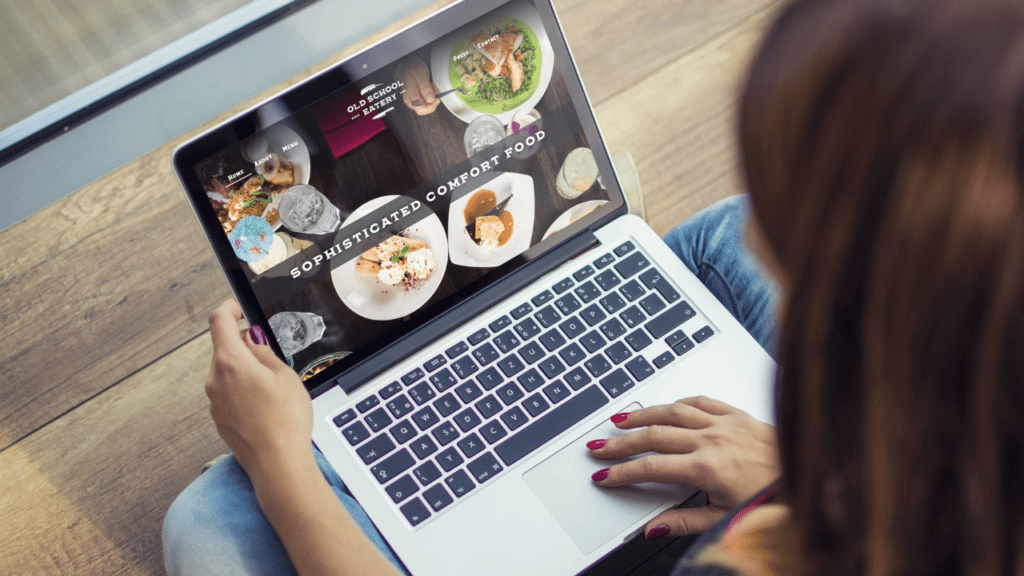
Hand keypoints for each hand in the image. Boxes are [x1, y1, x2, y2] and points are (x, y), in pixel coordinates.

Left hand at [205, 299, 313, 478]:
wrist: (277, 464)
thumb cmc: (284, 422)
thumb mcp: (285, 376)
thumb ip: (265, 352)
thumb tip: (254, 340)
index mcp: (231, 362)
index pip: (219, 321)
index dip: (230, 308)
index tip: (240, 307)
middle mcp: (215, 380)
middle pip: (224, 347)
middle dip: (244, 343)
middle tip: (271, 351)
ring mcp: (215, 401)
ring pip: (226, 371)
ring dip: (245, 368)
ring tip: (274, 384)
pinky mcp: (220, 418)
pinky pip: (228, 392)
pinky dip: (243, 389)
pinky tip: (266, 403)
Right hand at [396, 56, 440, 114]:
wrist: (408, 64)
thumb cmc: (412, 68)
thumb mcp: (421, 75)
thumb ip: (425, 88)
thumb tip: (430, 99)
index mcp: (410, 95)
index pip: (421, 109)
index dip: (431, 105)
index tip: (437, 98)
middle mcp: (410, 100)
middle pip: (424, 109)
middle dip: (432, 100)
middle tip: (434, 89)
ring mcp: (412, 100)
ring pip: (426, 105)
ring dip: (432, 97)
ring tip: (431, 85)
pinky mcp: (416, 98)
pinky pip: (425, 101)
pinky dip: (430, 95)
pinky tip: (430, 87)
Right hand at [588, 396, 779, 537]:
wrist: (814, 478)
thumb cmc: (775, 500)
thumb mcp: (727, 520)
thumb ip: (686, 522)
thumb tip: (653, 527)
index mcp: (708, 468)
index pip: (651, 468)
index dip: (621, 472)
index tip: (604, 475)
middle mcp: (713, 440)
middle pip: (653, 436)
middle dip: (621, 443)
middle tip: (599, 447)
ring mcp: (725, 423)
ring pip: (672, 411)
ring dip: (642, 415)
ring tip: (620, 421)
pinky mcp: (739, 414)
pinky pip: (701, 400)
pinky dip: (678, 402)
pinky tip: (666, 406)